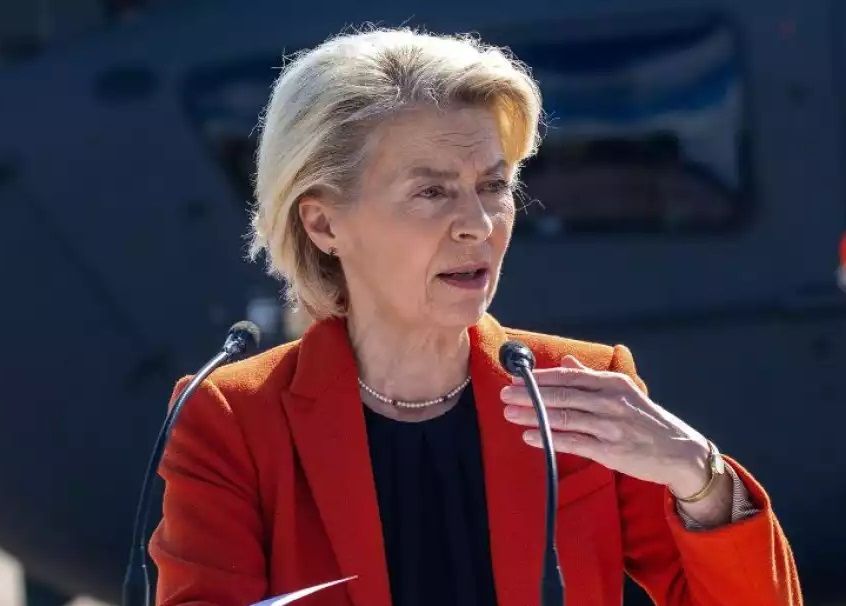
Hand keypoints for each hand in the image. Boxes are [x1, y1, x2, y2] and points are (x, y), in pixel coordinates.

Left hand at [500, 355, 710, 494]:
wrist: (679, 451)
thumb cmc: (646, 420)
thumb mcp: (623, 392)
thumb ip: (591, 377)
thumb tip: (565, 362)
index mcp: (612, 383)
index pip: (568, 377)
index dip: (539, 378)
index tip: (516, 377)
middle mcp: (610, 401)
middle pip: (561, 395)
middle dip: (529, 394)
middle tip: (504, 394)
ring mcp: (610, 426)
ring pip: (563, 418)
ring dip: (532, 415)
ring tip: (509, 413)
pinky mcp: (609, 450)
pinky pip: (572, 442)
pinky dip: (548, 438)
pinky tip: (529, 436)